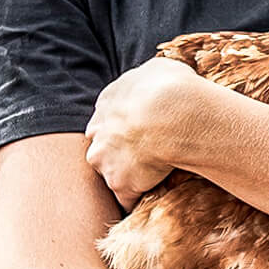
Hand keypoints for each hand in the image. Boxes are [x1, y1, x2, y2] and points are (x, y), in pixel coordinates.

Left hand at [84, 56, 219, 209]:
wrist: (170, 113)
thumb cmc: (169, 86)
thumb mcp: (158, 68)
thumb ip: (150, 79)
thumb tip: (158, 80)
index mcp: (107, 102)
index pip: (109, 119)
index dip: (125, 126)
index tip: (141, 131)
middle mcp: (98, 131)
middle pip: (103, 147)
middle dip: (117, 152)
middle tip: (145, 155)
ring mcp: (106, 160)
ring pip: (111, 172)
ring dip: (127, 176)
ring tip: (153, 180)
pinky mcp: (120, 184)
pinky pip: (127, 198)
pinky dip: (138, 199)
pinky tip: (153, 200)